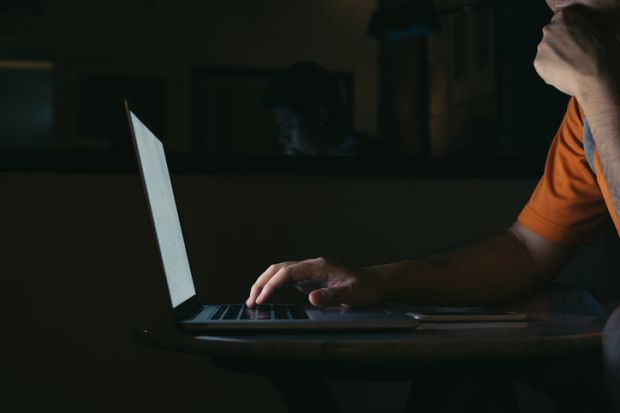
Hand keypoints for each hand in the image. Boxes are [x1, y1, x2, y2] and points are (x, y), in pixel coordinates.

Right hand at [245, 257, 385, 307]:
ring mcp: (309, 271)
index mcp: (318, 266)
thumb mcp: (352, 294)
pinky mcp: (309, 279)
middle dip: (262, 283)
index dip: (272, 285)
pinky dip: (272, 286)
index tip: (262, 299)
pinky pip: (285, 279)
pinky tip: (267, 297)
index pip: (287, 272)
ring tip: (253, 300)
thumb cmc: (365, 287)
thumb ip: (332, 296)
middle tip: (251, 301)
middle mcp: (311, 266)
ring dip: (264, 283)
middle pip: (278, 269)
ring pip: (279, 272)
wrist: (374, 283)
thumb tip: (312, 298)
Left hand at [534, 7, 619, 99]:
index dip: (568, 35)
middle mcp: (549, 30)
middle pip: (552, 38)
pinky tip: (564, 74)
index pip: (561, 23)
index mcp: (564, 17)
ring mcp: (542, 46)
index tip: (574, 42)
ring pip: (546, 53)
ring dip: (555, 59)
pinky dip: (550, 71)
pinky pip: (543, 67)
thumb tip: (582, 38)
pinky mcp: (537, 63)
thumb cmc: (602, 54)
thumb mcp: (596, 32)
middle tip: (572, 56)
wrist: (594, 75)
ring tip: (569, 67)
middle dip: (560, 47)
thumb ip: (582, 31)